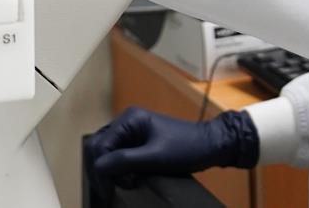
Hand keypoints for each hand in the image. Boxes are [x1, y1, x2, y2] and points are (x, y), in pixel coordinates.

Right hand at [84, 107, 258, 190]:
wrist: (210, 145)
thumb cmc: (186, 148)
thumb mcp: (154, 157)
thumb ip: (124, 161)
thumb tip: (98, 167)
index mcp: (129, 119)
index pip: (100, 144)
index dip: (100, 168)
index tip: (106, 189)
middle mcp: (127, 121)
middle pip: (100, 146)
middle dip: (103, 169)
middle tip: (110, 190)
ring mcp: (133, 130)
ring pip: (108, 152)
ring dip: (111, 170)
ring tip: (123, 185)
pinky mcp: (139, 141)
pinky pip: (120, 155)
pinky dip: (120, 169)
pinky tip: (129, 181)